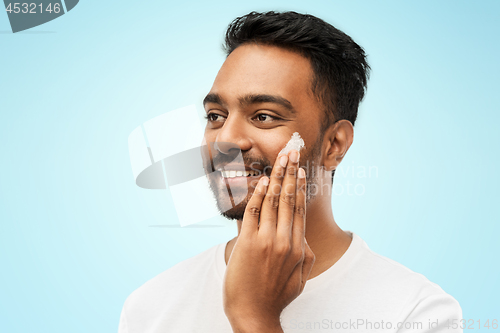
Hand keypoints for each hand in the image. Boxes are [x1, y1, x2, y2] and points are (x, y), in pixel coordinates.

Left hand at [223, 149, 315, 332]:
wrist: (254, 314)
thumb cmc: (276, 297)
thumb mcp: (300, 277)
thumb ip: (304, 254)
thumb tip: (303, 236)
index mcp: (298, 247)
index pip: (299, 209)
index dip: (300, 186)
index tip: (300, 170)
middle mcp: (285, 240)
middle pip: (288, 199)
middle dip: (291, 172)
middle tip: (292, 152)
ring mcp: (266, 241)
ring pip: (273, 201)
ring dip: (277, 177)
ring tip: (280, 159)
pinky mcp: (248, 243)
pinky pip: (253, 213)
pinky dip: (259, 194)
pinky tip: (264, 180)